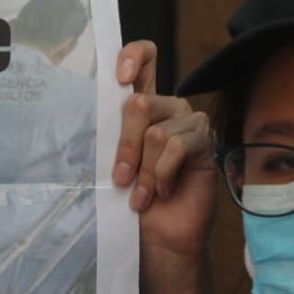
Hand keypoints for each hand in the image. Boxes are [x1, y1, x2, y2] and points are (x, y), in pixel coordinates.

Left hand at [112, 40, 217, 260]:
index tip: (120, 76)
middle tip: (121, 178)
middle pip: (140, 103)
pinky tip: (164, 191)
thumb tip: (88, 115)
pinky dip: (162, 174)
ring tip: (141, 195)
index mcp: (143, 105)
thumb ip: (111, 136)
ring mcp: (189, 124)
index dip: (133, 56)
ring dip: (144, 171)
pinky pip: (177, 148)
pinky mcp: (205, 144)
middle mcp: (168, 108)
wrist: (158, 237)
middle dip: (125, 146)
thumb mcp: (114, 164)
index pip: (145, 58)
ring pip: (157, 133)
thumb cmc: (132, 201)